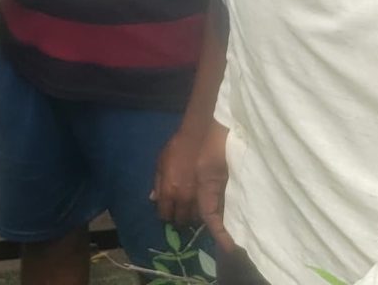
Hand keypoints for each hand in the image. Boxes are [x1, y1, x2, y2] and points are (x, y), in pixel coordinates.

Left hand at [151, 118, 227, 236]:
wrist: (201, 135)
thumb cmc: (179, 146)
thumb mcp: (161, 161)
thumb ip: (157, 182)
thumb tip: (152, 198)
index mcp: (168, 191)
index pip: (164, 214)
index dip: (166, 215)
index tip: (168, 214)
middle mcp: (183, 199)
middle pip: (180, 219)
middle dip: (180, 219)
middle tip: (182, 216)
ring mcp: (200, 198)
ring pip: (196, 217)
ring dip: (194, 217)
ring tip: (195, 215)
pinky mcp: (215, 195)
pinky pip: (215, 217)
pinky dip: (218, 229)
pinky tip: (224, 242)